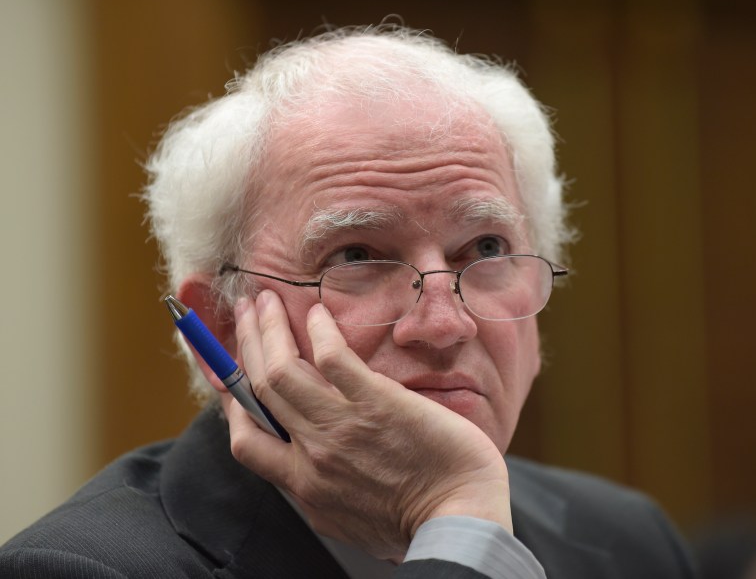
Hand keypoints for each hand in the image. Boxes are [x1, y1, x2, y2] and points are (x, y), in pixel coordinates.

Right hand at [221, 290, 511, 560]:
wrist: (458, 521)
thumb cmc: (414, 525)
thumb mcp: (349, 522)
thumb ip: (322, 493)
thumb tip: (311, 473)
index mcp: (302, 485)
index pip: (246, 438)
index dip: (230, 400)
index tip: (229, 372)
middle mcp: (310, 454)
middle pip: (259, 390)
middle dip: (243, 344)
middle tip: (243, 312)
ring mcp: (341, 426)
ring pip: (282, 369)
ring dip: (267, 329)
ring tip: (265, 300)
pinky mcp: (377, 403)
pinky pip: (334, 359)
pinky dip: (319, 332)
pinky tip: (318, 314)